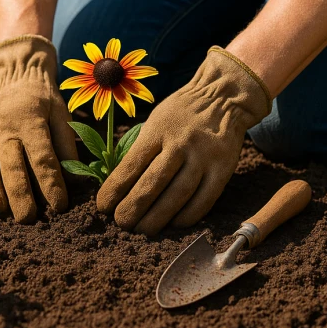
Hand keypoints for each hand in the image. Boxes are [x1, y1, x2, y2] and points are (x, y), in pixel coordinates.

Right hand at [0, 35, 77, 222]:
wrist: (14, 78)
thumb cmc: (43, 101)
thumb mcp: (61, 114)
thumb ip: (67, 145)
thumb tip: (78, 180)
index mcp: (31, 122)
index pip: (42, 158)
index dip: (51, 183)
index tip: (60, 206)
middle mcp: (5, 129)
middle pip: (11, 166)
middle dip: (19, 195)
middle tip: (27, 219)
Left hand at [96, 48, 270, 234]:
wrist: (222, 97)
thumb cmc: (180, 113)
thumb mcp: (155, 121)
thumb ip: (140, 149)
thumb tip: (119, 185)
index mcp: (158, 130)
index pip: (131, 165)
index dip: (115, 189)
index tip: (103, 206)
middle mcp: (180, 144)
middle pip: (153, 183)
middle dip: (133, 208)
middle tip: (121, 223)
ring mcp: (203, 157)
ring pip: (177, 195)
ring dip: (158, 217)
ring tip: (143, 230)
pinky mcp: (223, 169)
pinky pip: (204, 200)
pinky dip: (187, 216)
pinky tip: (173, 225)